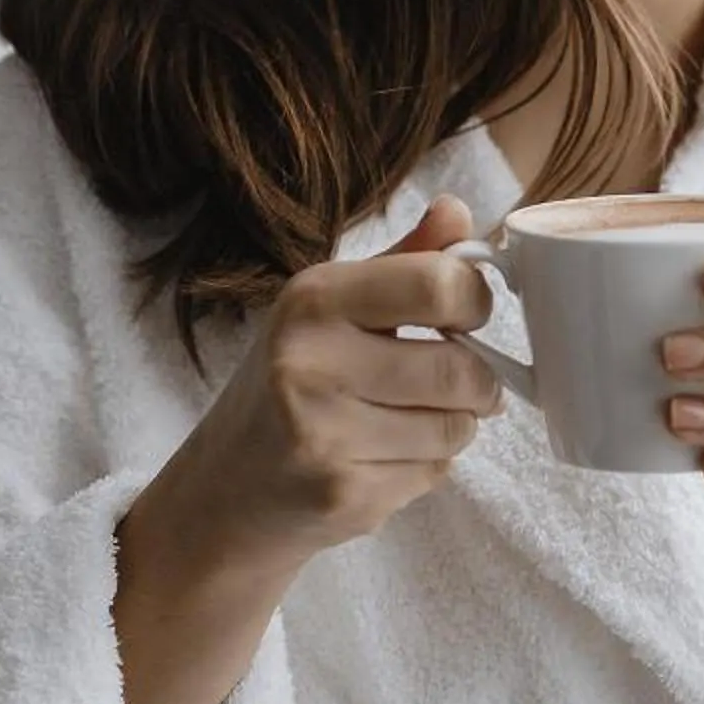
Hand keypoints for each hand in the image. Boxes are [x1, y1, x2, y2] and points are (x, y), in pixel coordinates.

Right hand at [122, 194, 504, 586]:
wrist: (225, 488)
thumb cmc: (290, 383)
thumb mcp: (332, 308)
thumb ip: (404, 261)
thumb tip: (458, 210)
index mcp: (313, 299)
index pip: (439, 284)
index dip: (474, 301)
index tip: (464, 316)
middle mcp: (310, 362)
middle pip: (460, 368)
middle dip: (477, 380)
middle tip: (457, 381)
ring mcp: (323, 433)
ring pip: (457, 426)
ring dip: (454, 425)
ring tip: (410, 420)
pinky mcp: (343, 494)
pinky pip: (435, 471)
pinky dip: (427, 465)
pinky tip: (382, 458)